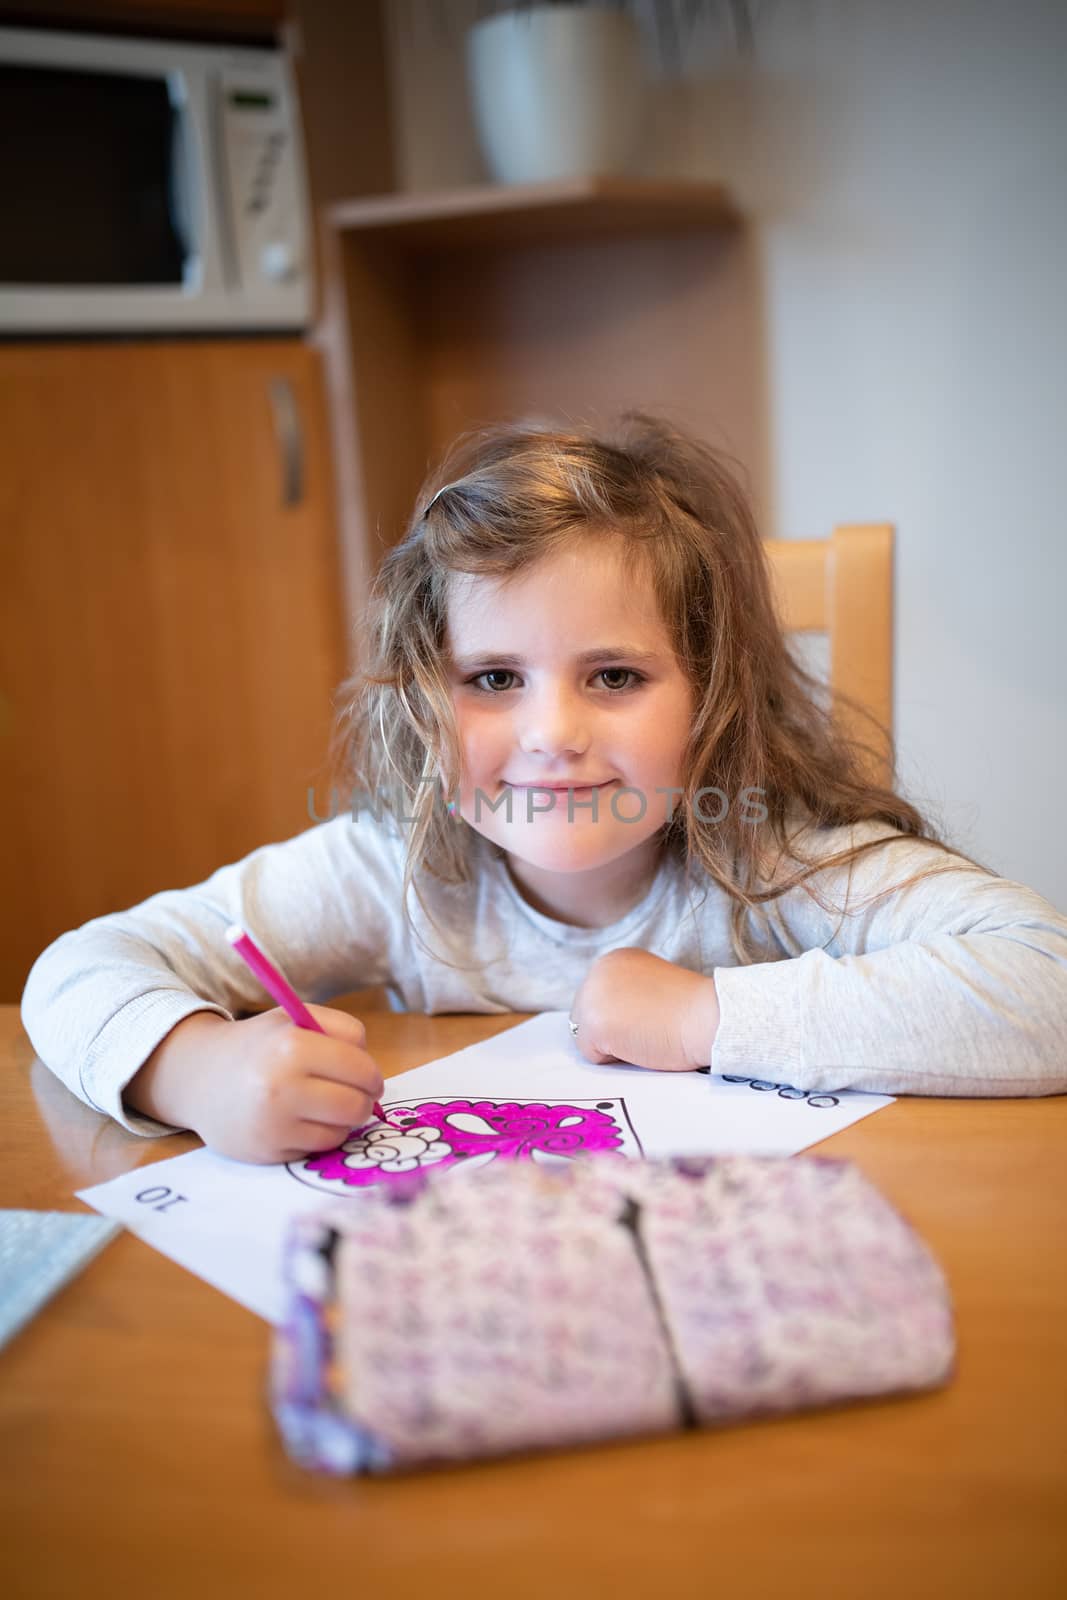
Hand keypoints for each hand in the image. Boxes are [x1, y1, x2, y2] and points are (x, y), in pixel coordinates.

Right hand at [127, 1005, 384, 1164]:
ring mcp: (274, 1123)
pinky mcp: (268, 1151)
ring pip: (342, 1130)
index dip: (371, 1074)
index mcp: (292, 1046)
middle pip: (356, 1104)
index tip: (368, 1077)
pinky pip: (319, 1148)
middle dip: (364, 1100)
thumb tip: (372, 1073)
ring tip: (323, 1104)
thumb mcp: (295, 1019)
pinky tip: (301, 1120)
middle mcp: (282, 1087)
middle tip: (356, 1095)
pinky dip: (319, 1135)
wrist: (200, 1078)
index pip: (360, 1068)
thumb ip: (340, 1031)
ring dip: (343, 1120)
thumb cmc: (259, 1045)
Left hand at [570, 948, 719, 1072]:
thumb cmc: (691, 1008)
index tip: (650, 1015)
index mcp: (614, 960)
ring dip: (613, 1044)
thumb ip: (627, 994)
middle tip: (649, 1027)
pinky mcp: (594, 1024)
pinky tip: (641, 1043)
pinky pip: (592, 1055)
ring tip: (645, 1034)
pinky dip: (615, 1059)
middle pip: (586, 1016)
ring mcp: (592, 996)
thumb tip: (613, 1017)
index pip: (598, 1000)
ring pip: (586, 1036)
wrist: (709, 1015)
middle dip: (612, 1030)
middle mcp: (597, 970)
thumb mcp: (650, 985)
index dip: (623, 1017)